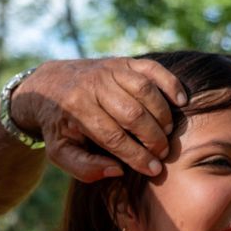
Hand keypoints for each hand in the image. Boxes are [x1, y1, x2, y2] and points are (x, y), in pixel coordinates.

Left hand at [10, 58, 186, 180]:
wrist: (49, 86)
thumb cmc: (59, 125)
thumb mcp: (60, 151)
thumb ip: (84, 167)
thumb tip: (117, 170)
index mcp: (76, 109)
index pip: (113, 137)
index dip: (137, 156)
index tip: (154, 170)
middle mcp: (93, 86)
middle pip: (133, 114)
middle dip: (153, 138)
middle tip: (162, 154)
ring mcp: (109, 70)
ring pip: (145, 91)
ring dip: (162, 115)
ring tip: (167, 133)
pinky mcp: (122, 61)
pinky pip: (152, 69)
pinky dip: (170, 84)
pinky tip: (181, 102)